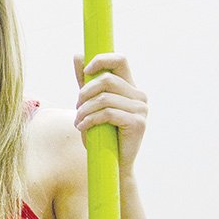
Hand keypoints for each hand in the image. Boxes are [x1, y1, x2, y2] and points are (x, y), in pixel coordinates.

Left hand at [74, 53, 147, 171]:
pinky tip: (82, 127)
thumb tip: (78, 55)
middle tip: (77, 107)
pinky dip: (90, 120)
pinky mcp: (138, 123)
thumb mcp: (91, 104)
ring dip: (84, 110)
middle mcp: (139, 96)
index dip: (101, 60)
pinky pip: (108, 113)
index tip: (86, 70)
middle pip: (107, 80)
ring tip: (78, 120)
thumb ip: (86, 81)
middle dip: (85, 92)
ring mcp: (141, 109)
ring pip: (104, 98)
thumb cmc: (102, 134)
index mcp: (130, 88)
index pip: (120, 60)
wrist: (112, 164)